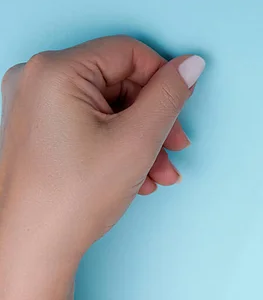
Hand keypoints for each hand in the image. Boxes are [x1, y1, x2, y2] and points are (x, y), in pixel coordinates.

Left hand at [0, 36, 204, 299]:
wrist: (30, 251)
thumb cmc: (72, 198)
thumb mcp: (139, 139)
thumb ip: (170, 94)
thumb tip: (191, 64)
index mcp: (56, 70)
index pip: (131, 52)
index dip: (163, 81)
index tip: (179, 111)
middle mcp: (37, 79)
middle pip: (120, 81)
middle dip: (154, 118)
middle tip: (174, 147)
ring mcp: (33, 103)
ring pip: (109, 105)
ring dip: (141, 137)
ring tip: (157, 171)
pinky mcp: (36, 125)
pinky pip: (90, 120)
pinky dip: (117, 142)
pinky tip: (135, 174)